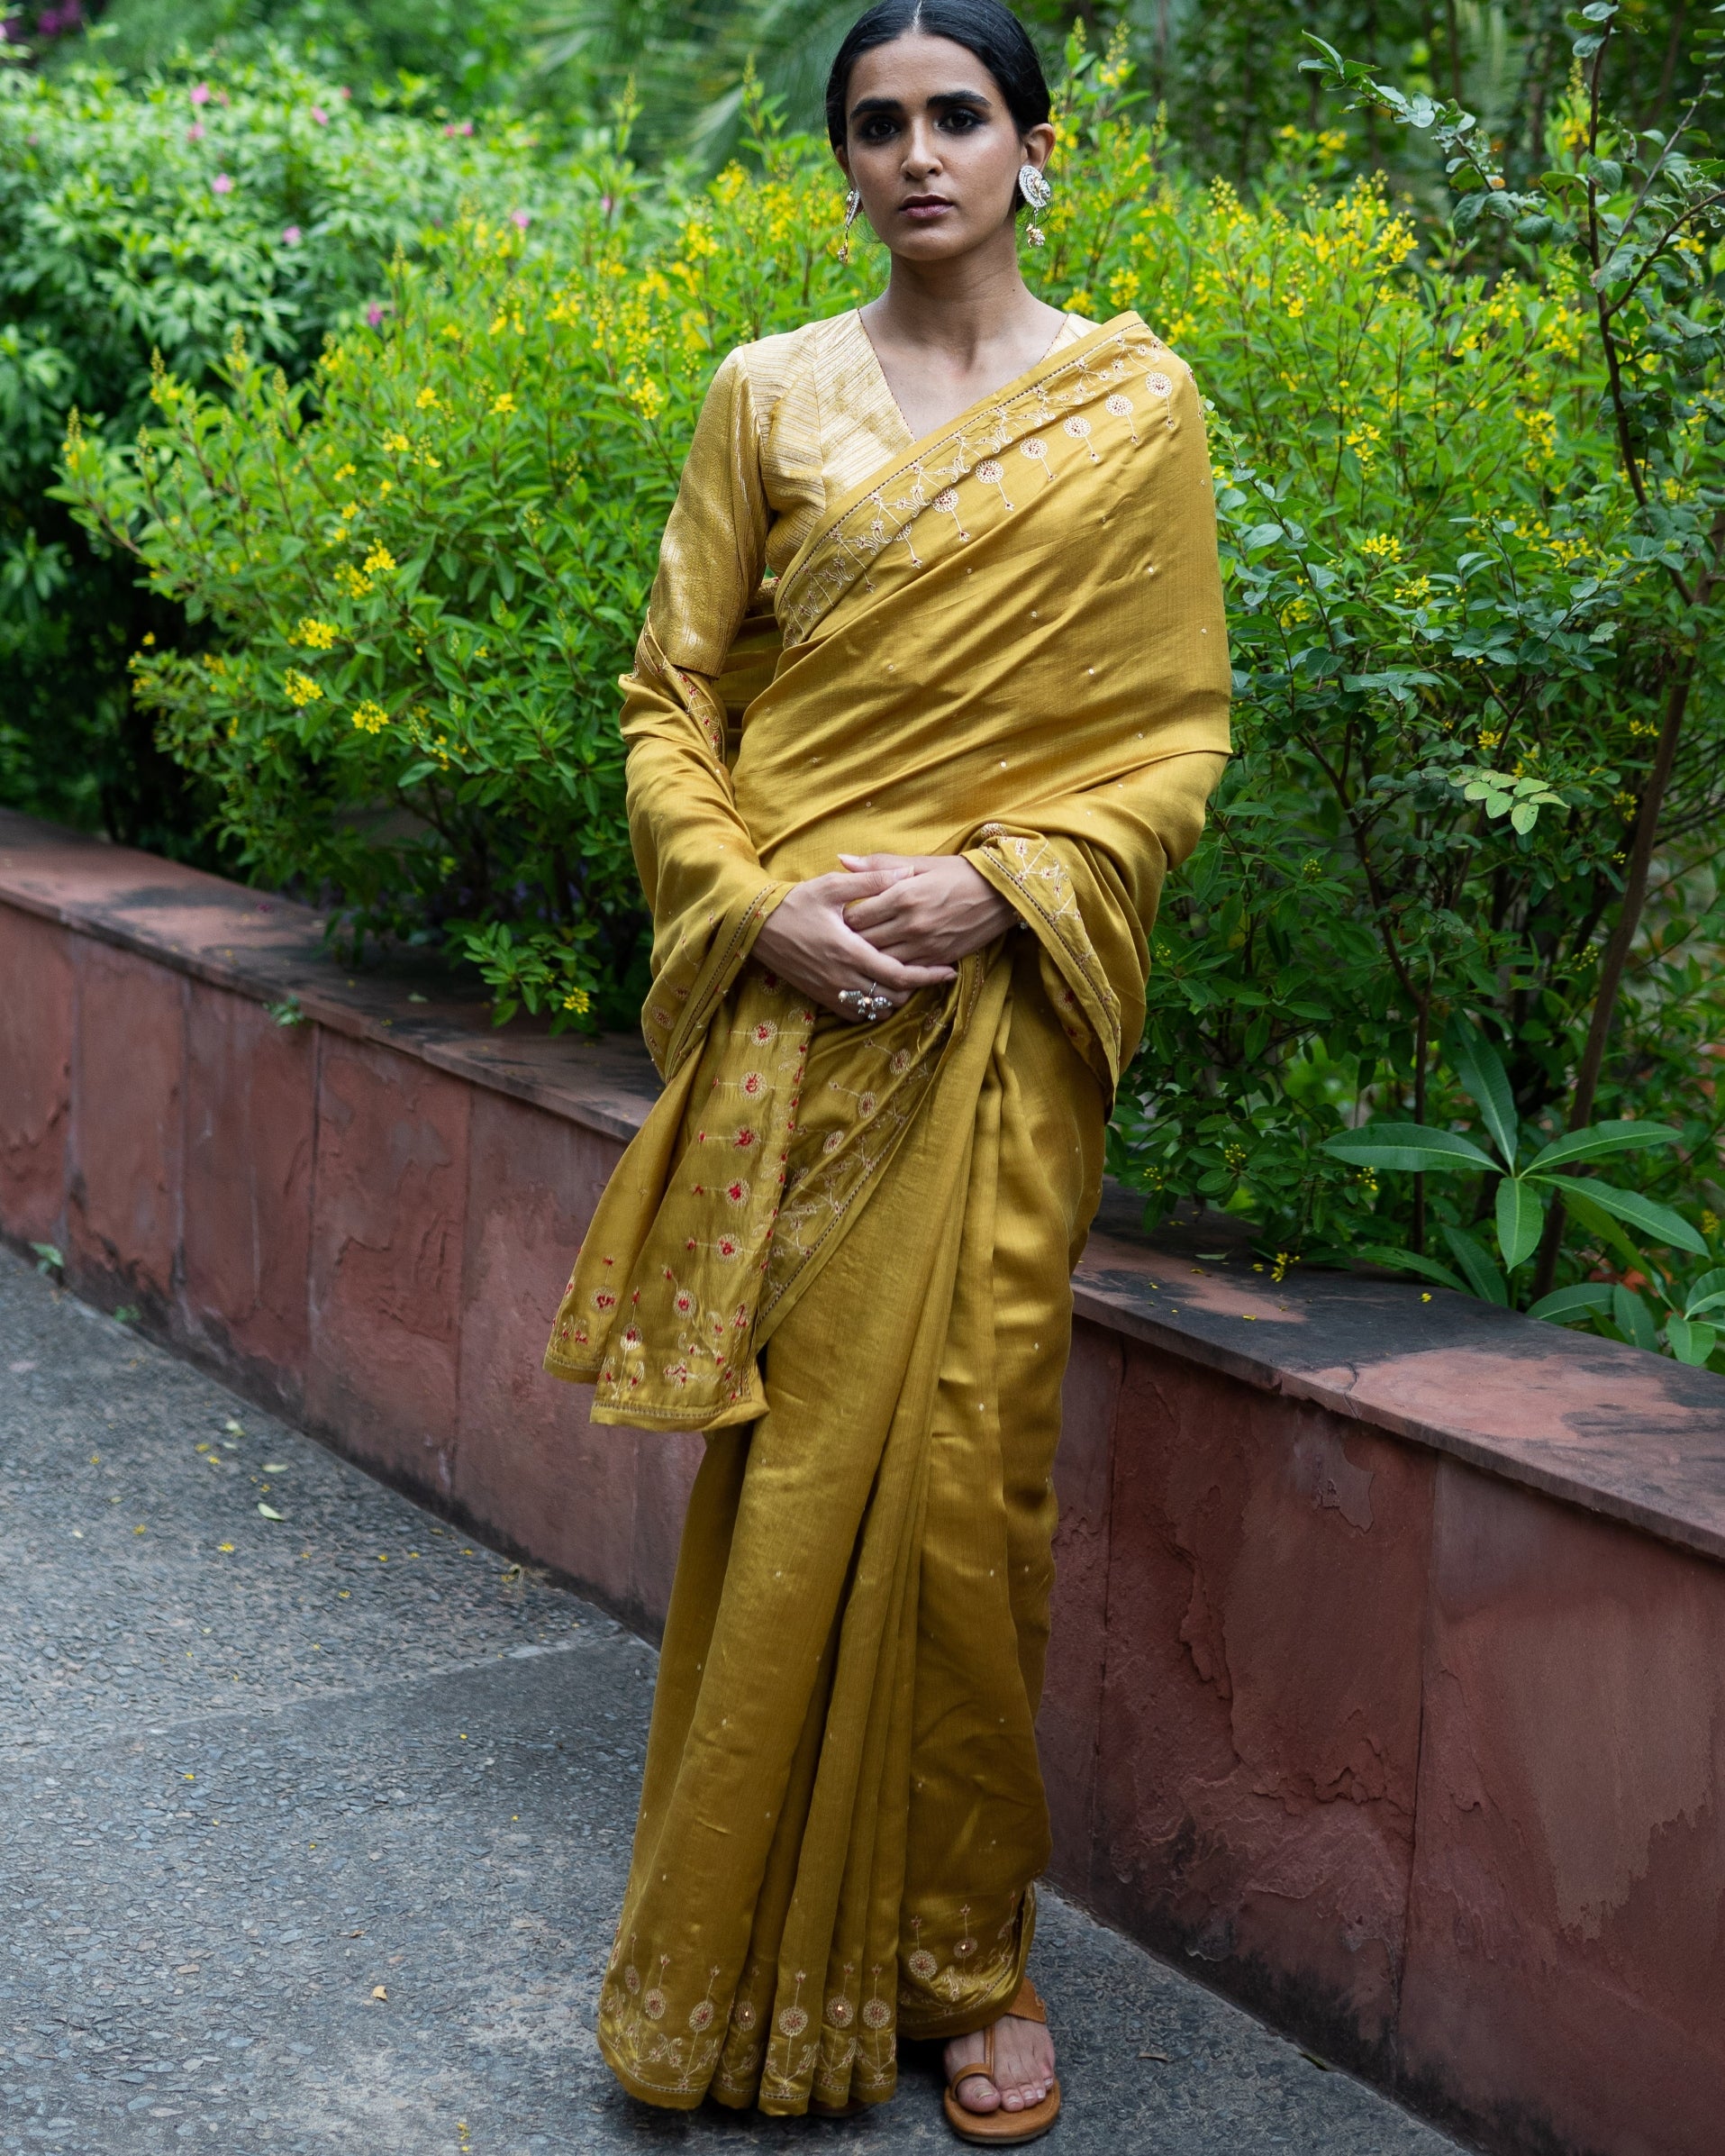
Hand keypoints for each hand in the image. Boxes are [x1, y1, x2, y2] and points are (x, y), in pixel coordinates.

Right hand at [753, 868, 957, 1019]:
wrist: (755, 926)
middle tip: (930, 973)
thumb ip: (871, 881)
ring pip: (875, 1009)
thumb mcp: (832, 885)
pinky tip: (879, 990)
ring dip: (894, 998)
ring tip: (907, 980)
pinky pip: (855, 1013)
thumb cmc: (794, 902)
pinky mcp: (820, 997)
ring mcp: (830, 990)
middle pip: (892, 997)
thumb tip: (907, 873)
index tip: (947, 972)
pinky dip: (873, 1007)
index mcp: (848, 950)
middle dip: (915, 988)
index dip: (927, 977)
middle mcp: (841, 976)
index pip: (897, 975)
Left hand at [837, 852, 1016, 968]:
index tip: (841, 918)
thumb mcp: (920, 863)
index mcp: (902, 895)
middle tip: (844, 940)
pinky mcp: (937, 959)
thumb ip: (879, 865)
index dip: (842, 920)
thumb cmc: (958, 874)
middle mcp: (910, 923)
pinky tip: (884, 966)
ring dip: (869, 960)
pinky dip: (891, 970)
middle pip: (863, 943)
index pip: (855, 917)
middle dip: (850, 943)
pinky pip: (904, 973)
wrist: (1000, 894)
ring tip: (861, 954)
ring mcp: (924, 945)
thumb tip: (843, 859)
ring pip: (881, 962)